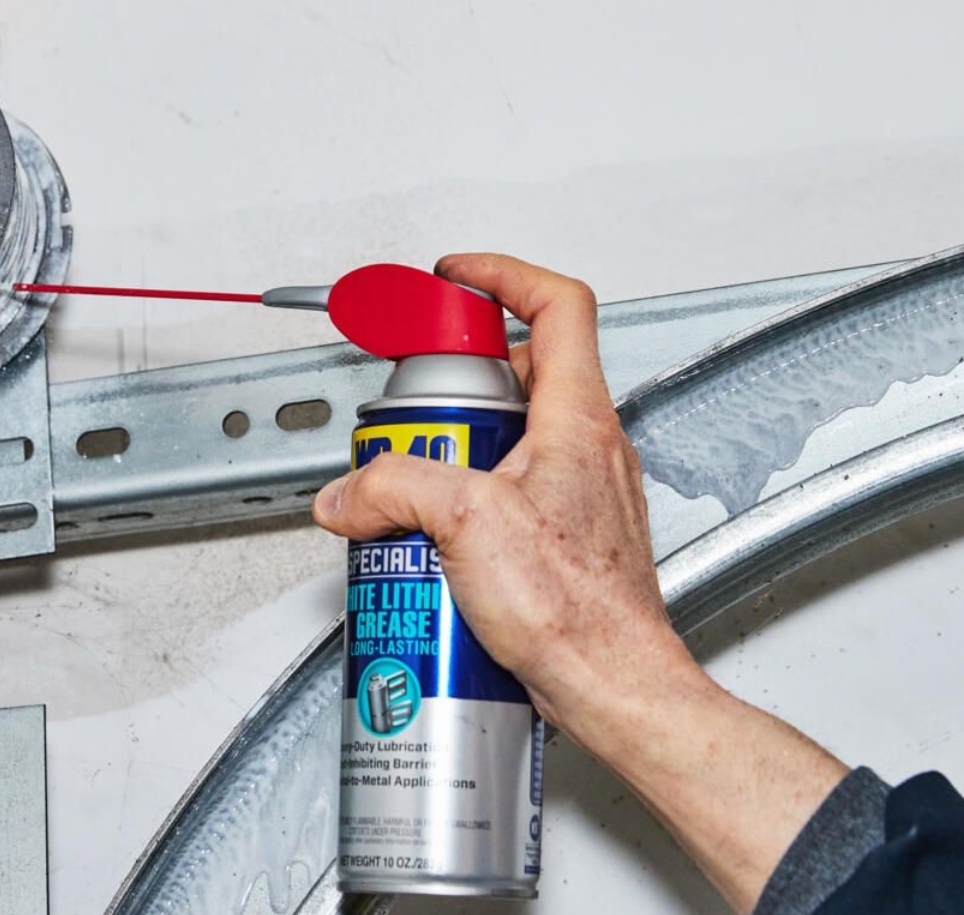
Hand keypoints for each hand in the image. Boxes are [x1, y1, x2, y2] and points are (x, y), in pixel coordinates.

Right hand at [312, 253, 847, 912]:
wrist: (614, 685)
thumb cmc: (577, 611)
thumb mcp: (465, 523)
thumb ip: (394, 488)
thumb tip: (349, 490)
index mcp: (577, 418)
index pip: (556, 304)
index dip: (501, 276)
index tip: (453, 280)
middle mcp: (588, 448)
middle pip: (519, 373)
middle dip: (452, 385)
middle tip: (412, 412)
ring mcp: (580, 493)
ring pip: (509, 437)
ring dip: (454, 449)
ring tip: (413, 486)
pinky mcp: (565, 538)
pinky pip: (509, 493)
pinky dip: (466, 501)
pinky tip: (434, 541)